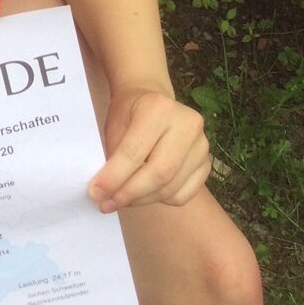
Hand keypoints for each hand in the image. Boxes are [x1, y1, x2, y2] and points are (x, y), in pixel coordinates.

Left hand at [88, 89, 210, 213]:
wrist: (154, 100)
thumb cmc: (130, 113)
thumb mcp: (115, 125)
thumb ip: (113, 156)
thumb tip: (103, 194)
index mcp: (159, 108)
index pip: (134, 152)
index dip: (114, 178)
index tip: (95, 194)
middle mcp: (188, 124)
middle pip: (159, 174)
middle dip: (129, 194)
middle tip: (107, 204)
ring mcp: (202, 145)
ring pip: (170, 189)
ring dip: (141, 200)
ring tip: (121, 199)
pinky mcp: (208, 164)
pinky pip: (183, 195)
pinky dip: (160, 200)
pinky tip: (144, 193)